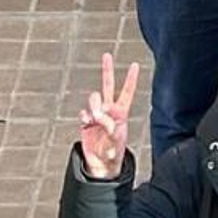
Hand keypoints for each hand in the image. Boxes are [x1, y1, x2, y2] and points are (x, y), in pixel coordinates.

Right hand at [78, 52, 140, 177]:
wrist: (101, 163)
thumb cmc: (114, 152)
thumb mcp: (116, 139)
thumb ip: (110, 125)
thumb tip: (103, 112)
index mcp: (121, 112)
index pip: (127, 92)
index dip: (130, 79)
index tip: (135, 65)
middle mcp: (109, 109)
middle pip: (107, 86)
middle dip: (107, 70)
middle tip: (107, 55)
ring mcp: (97, 114)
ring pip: (93, 99)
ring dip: (94, 106)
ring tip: (96, 119)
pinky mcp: (86, 120)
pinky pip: (83, 113)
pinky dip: (85, 117)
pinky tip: (88, 125)